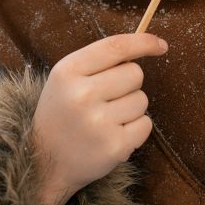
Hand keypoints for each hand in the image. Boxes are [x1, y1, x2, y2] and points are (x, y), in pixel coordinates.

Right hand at [32, 33, 167, 204]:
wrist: (44, 162)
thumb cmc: (62, 113)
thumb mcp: (66, 79)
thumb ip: (99, 60)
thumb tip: (151, 44)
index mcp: (67, 71)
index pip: (115, 47)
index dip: (143, 42)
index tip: (160, 45)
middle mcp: (82, 95)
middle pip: (134, 73)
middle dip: (128, 84)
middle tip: (106, 100)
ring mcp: (98, 123)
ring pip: (142, 100)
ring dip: (131, 109)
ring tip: (105, 121)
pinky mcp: (114, 146)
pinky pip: (145, 125)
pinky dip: (135, 130)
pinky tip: (113, 135)